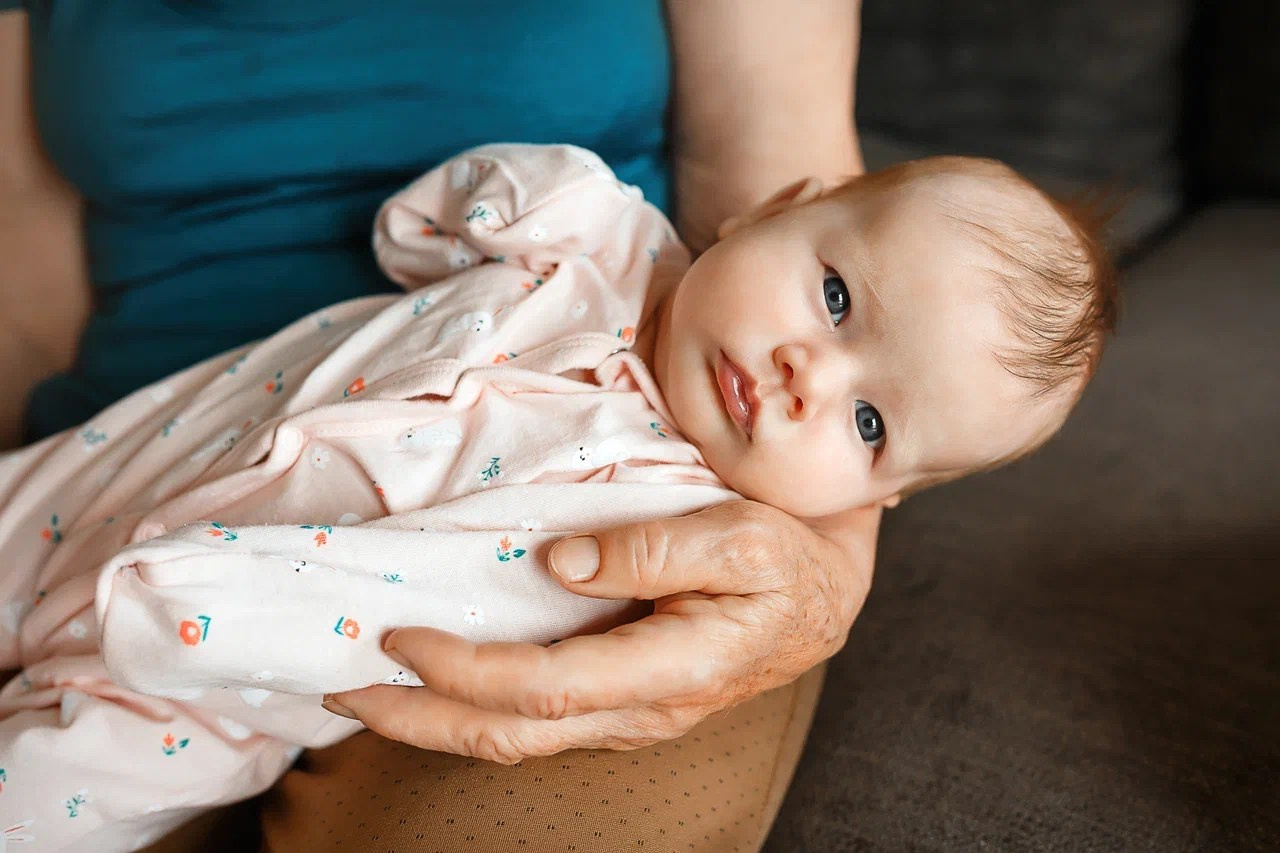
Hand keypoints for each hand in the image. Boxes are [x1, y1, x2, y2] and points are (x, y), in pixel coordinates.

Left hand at [324, 500, 879, 763]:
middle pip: (510, 735)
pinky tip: (437, 679)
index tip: (400, 636)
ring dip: (434, 719)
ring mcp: (626, 713)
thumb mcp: (741, 538)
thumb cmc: (789, 559)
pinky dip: (471, 704)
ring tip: (364, 691)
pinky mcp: (618, 699)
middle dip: (417, 720)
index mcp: (669, 672)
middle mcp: (638, 710)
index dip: (467, 673)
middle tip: (338, 690)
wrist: (824, 596)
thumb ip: (655, 549)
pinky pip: (533, 717)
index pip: (546, 689)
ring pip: (515, 736)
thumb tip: (559, 562)